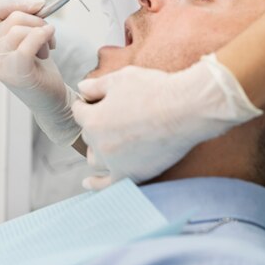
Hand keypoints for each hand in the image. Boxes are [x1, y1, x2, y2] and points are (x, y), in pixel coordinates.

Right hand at [0, 0, 80, 146]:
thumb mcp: (27, 34)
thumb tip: (37, 4)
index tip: (38, 6)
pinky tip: (50, 43)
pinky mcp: (14, 71)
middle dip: (38, 22)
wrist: (49, 96)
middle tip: (47, 36)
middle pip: (13, 18)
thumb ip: (26, 17)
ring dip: (43, 33)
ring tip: (46, 48)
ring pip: (20, 29)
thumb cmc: (37, 65)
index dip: (16, 3)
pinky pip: (28, 43)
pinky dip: (43, 36)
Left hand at [73, 55, 261, 188]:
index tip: (97, 100)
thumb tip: (81, 88)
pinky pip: (107, 185)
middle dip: (95, 123)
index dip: (87, 103)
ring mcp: (115, 162)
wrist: (186, 109)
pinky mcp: (132, 175)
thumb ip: (97, 85)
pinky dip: (96, 184)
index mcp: (94, 119)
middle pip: (88, 135)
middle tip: (113, 115)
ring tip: (108, 141)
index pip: (78, 112)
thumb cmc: (154, 90)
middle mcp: (100, 144)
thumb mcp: (121, 78)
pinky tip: (89, 183)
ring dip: (97, 149)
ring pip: (95, 159)